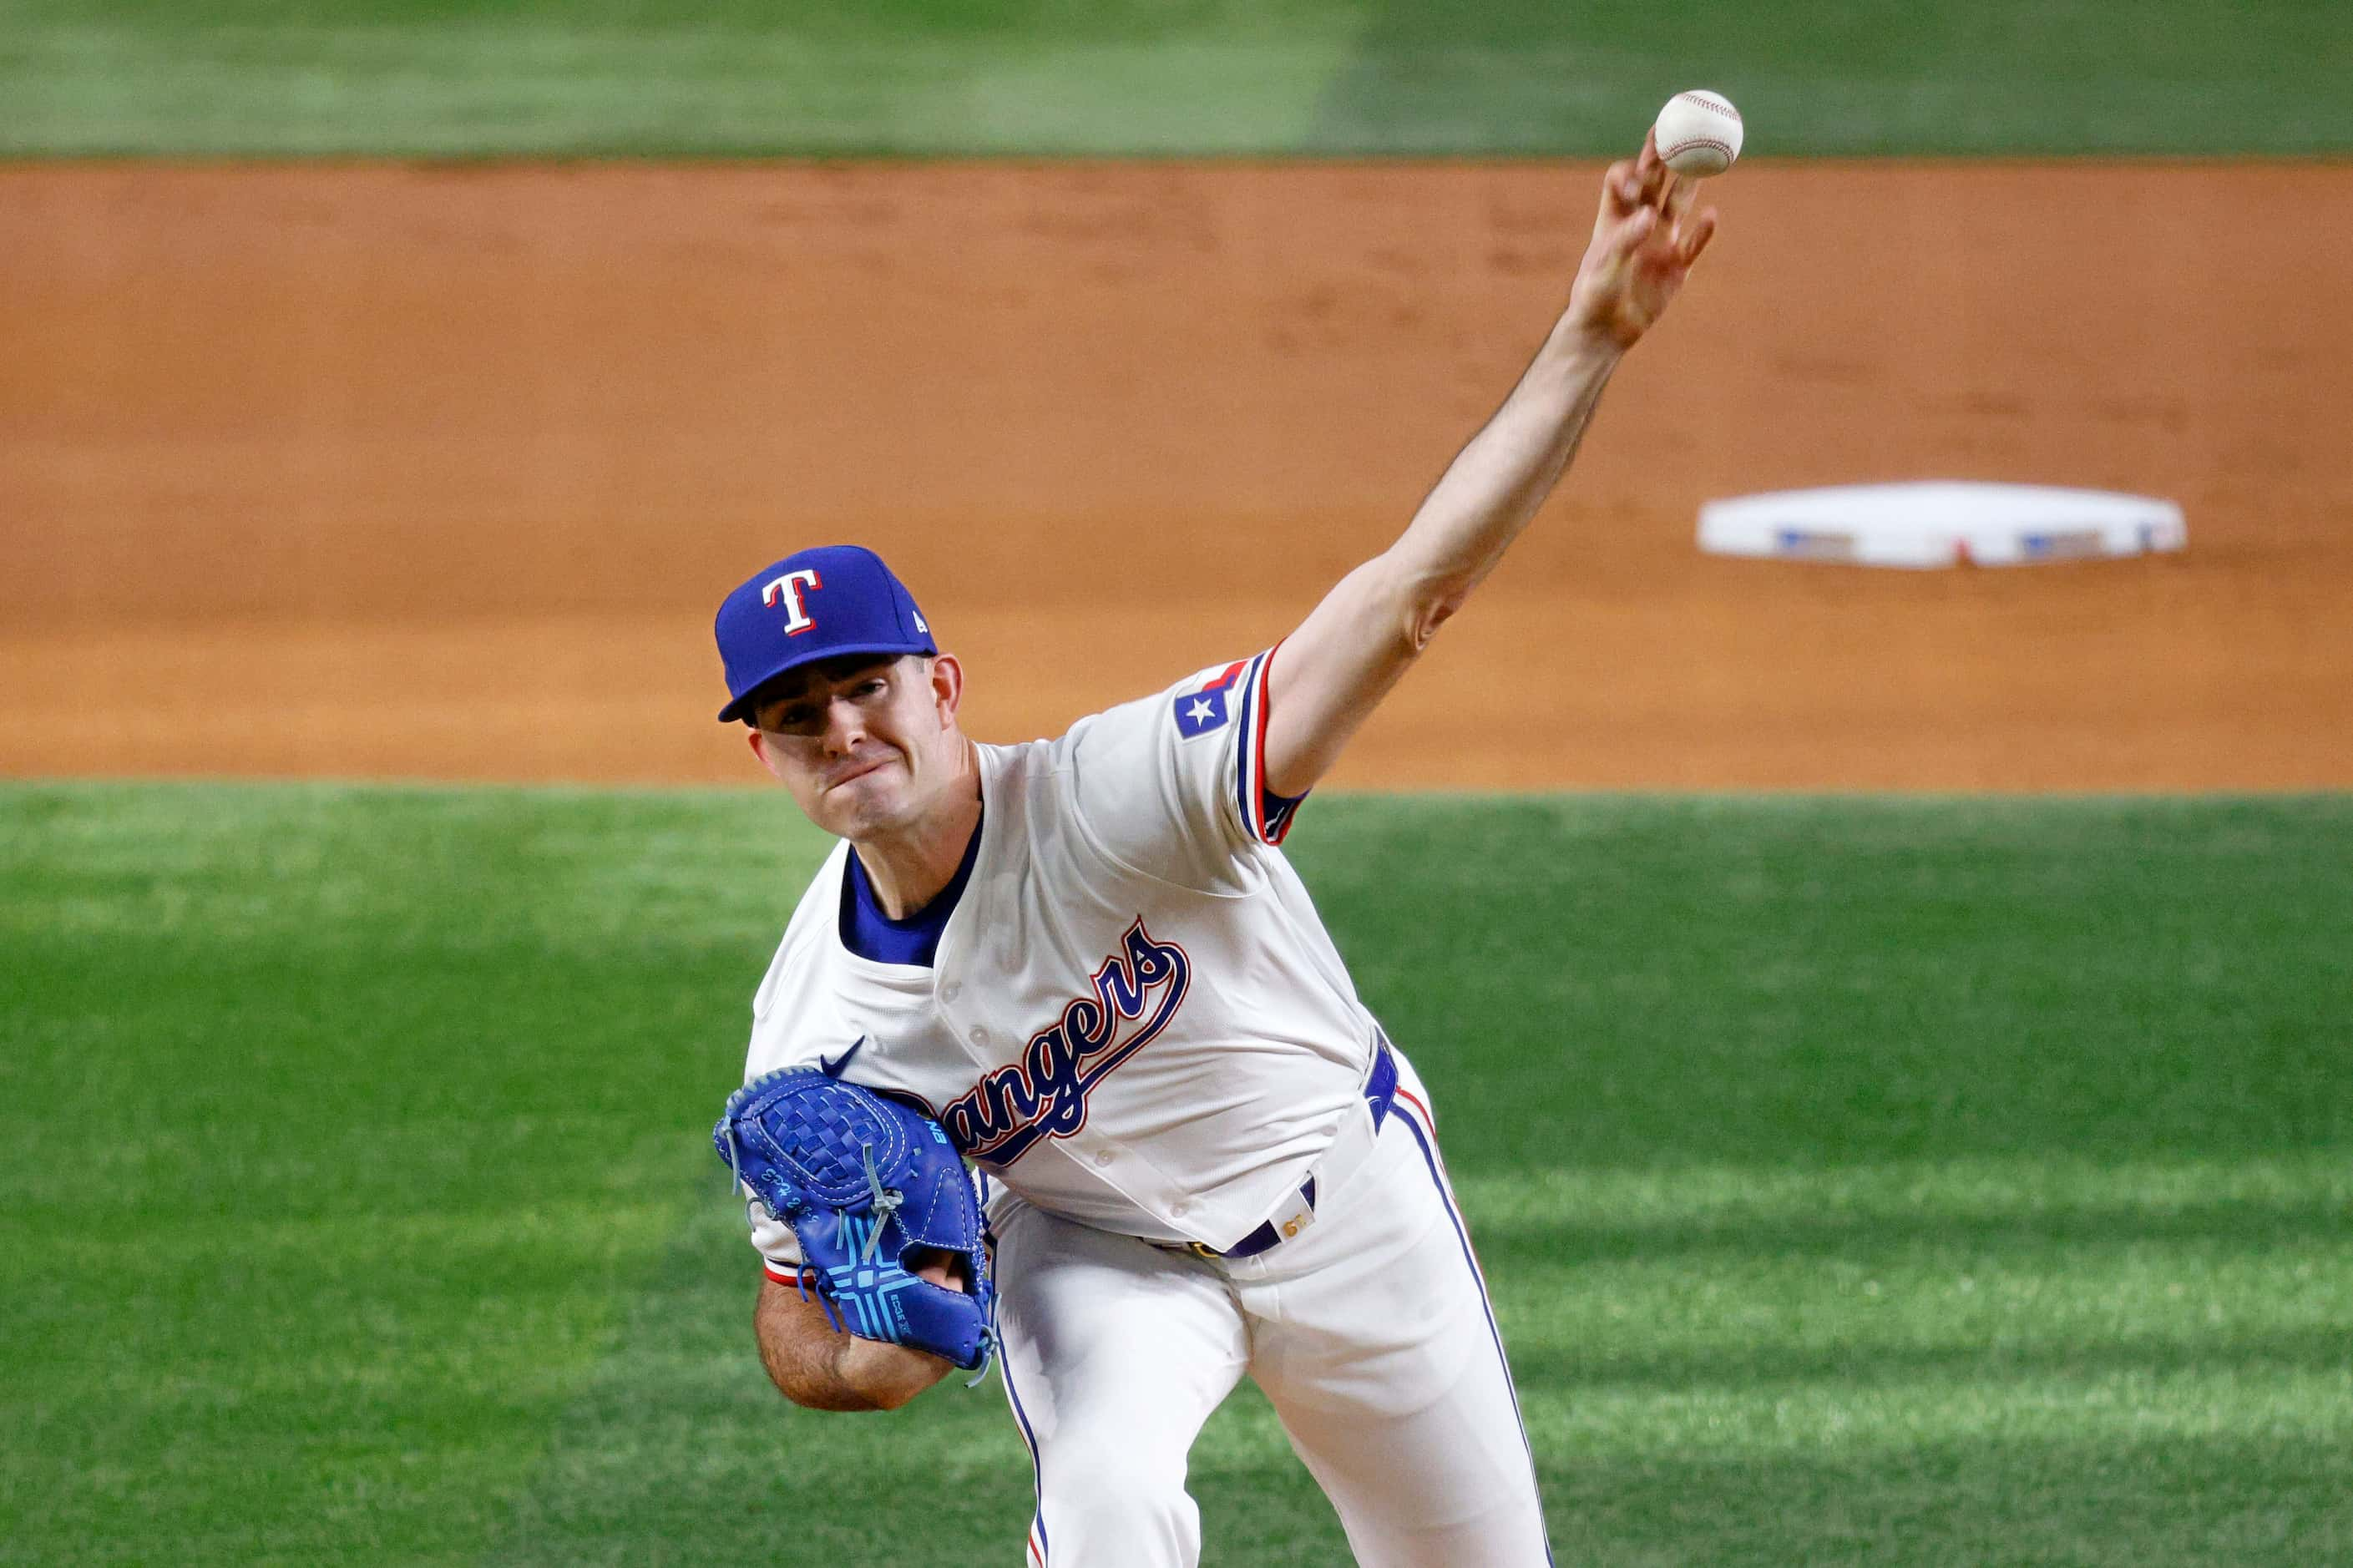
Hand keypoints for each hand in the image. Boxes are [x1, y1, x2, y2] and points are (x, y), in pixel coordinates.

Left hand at [1564, 130, 1717, 352]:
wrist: (1605, 331)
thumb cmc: (1594, 296)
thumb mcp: (1604, 266)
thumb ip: (1625, 240)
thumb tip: (1649, 217)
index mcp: (1614, 217)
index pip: (1623, 180)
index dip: (1631, 171)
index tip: (1638, 177)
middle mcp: (1639, 223)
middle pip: (1656, 181)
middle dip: (1667, 156)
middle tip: (1682, 128)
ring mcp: (1661, 241)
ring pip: (1680, 202)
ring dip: (1691, 181)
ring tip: (1706, 154)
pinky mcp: (1677, 266)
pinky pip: (1695, 244)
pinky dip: (1704, 232)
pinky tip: (1711, 216)